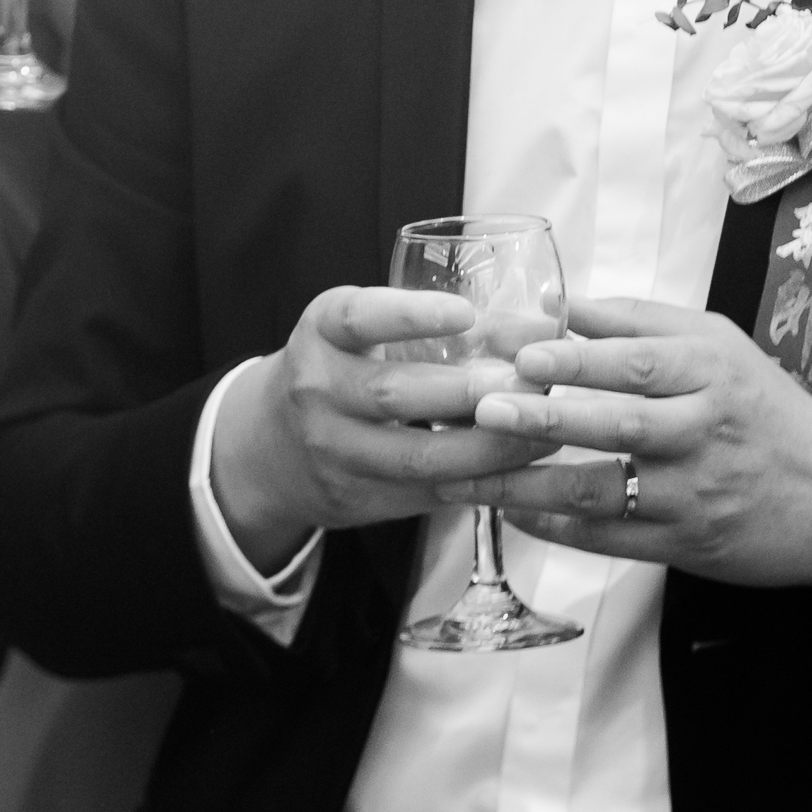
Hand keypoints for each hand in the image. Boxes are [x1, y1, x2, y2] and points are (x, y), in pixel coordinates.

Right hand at [202, 284, 573, 571]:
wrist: (271, 446)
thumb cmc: (341, 369)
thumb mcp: (356, 331)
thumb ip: (422, 326)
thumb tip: (533, 328)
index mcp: (321, 332)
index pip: (359, 318)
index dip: (410, 315)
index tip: (466, 313)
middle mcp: (318, 390)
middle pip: (394, 394)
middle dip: (470, 392)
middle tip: (533, 383)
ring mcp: (334, 451)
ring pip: (418, 458)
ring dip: (488, 447)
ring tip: (540, 430)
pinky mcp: (357, 498)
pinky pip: (426, 494)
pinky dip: (478, 481)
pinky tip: (519, 468)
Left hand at [474, 298, 811, 599]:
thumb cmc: (762, 409)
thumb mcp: (716, 346)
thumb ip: (634, 323)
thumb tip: (554, 303)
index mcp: (711, 371)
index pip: (638, 362)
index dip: (576, 359)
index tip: (520, 352)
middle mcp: (704, 431)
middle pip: (619, 423)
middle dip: (545, 416)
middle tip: (484, 408)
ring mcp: (693, 493)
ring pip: (603, 489)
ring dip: (528, 484)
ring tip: (466, 475)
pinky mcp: (685, 545)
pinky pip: (610, 538)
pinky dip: (557, 528)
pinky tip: (512, 515)